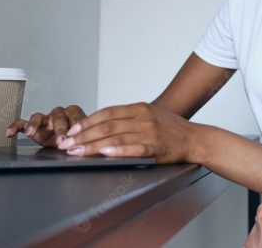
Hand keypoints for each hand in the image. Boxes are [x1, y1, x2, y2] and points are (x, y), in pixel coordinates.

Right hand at [7, 105, 86, 147]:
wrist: (70, 143)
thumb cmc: (79, 139)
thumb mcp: (86, 139)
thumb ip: (88, 140)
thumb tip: (94, 146)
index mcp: (75, 113)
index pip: (76, 116)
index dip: (76, 126)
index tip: (76, 137)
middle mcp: (60, 113)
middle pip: (58, 117)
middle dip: (59, 129)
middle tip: (60, 141)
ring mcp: (46, 119)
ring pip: (39, 117)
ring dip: (35, 124)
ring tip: (31, 132)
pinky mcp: (34, 126)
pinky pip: (22, 123)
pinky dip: (16, 126)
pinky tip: (10, 132)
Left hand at [56, 101, 198, 163]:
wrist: (195, 138)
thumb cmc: (170, 128)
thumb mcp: (148, 114)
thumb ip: (127, 118)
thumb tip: (99, 124)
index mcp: (138, 108)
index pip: (107, 113)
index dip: (87, 121)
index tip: (71, 130)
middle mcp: (143, 118)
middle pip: (107, 125)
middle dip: (83, 135)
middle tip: (66, 143)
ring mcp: (149, 133)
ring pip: (115, 137)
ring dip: (92, 145)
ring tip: (76, 151)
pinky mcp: (156, 148)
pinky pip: (133, 149)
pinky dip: (117, 150)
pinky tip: (104, 153)